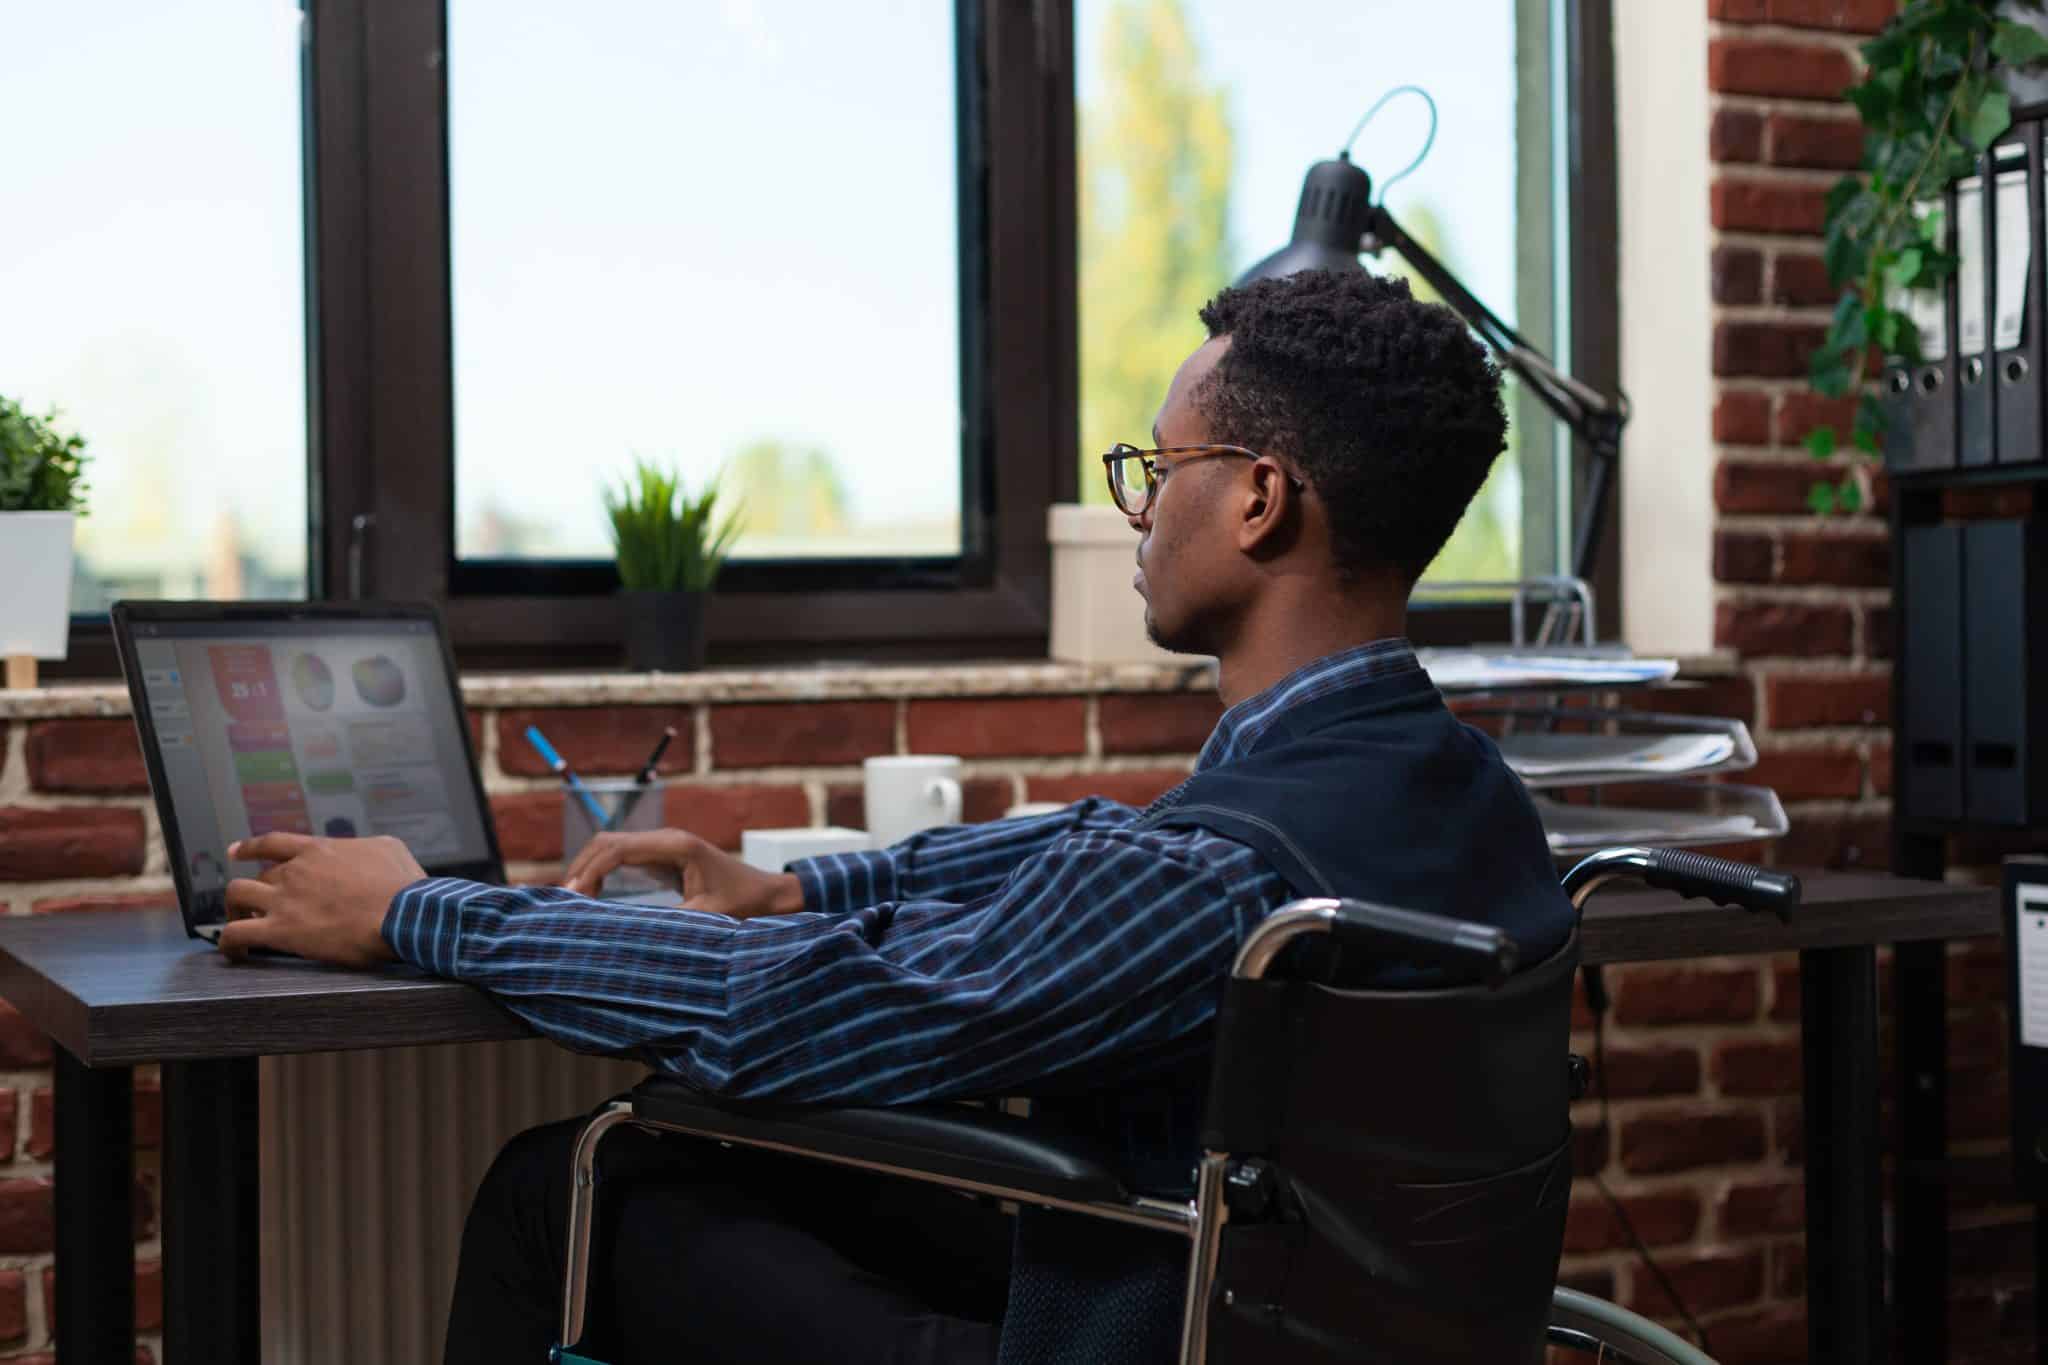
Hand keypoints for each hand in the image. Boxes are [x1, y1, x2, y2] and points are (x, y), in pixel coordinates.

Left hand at [218, 833, 424, 965]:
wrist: (402, 913)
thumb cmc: (402, 885)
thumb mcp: (389, 849)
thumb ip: (366, 847)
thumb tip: (365, 853)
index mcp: (319, 851)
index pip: (273, 843)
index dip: (250, 847)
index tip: (236, 852)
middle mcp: (295, 871)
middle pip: (257, 876)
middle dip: (255, 891)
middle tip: (255, 907)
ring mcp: (285, 900)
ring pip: (236, 896)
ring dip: (232, 910)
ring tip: (237, 924)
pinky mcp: (282, 930)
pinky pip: (237, 934)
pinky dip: (228, 944)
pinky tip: (234, 954)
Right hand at [562, 829, 803, 919]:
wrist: (767, 892)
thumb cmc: (743, 902)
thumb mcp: (707, 916)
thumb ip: (671, 922)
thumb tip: (630, 934)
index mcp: (675, 846)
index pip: (618, 849)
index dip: (591, 870)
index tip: (574, 896)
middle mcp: (666, 839)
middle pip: (607, 841)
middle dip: (582, 866)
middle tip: (565, 900)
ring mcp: (663, 845)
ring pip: (612, 847)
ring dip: (589, 868)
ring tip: (574, 900)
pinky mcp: (662, 856)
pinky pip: (623, 857)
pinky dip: (602, 872)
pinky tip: (592, 895)